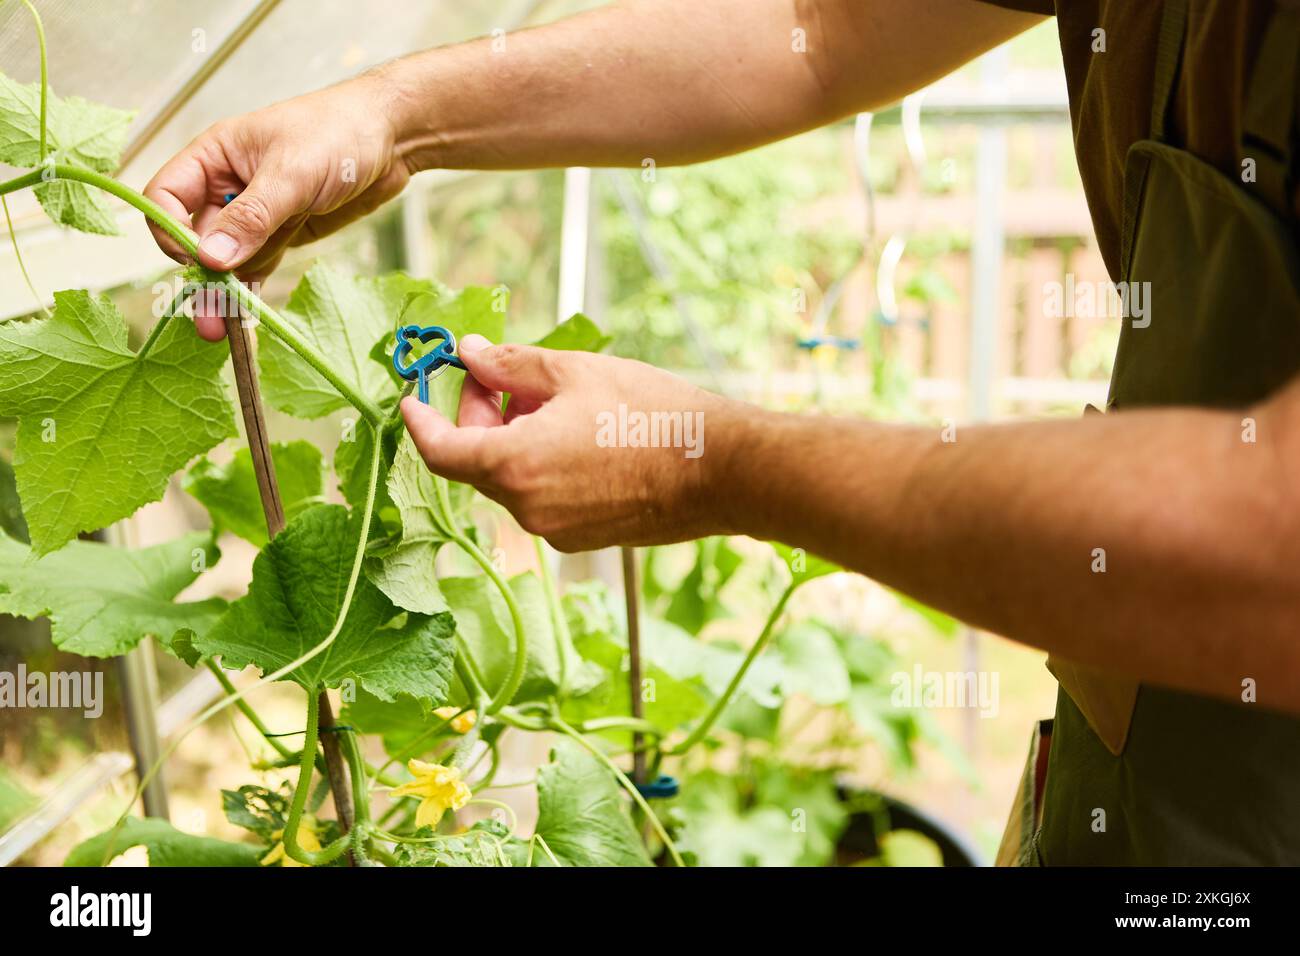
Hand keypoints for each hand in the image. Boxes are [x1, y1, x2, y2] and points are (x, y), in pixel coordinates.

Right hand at [143, 72, 410, 339]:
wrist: (392, 138)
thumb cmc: (339, 132)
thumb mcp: (292, 173)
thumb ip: (253, 216)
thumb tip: (211, 257)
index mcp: (214, 157)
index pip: (167, 197)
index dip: (171, 230)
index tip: (196, 260)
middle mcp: (227, 187)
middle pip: (195, 239)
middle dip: (202, 279)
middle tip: (209, 322)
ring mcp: (255, 216)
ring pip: (227, 261)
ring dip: (225, 295)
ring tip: (225, 331)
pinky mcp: (281, 235)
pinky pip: (256, 268)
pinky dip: (251, 294)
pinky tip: (245, 323)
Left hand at [400, 336, 744, 551]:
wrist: (720, 470)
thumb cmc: (653, 415)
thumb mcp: (575, 372)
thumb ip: (510, 365)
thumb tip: (470, 355)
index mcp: (516, 464)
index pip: (440, 450)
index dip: (420, 420)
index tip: (414, 397)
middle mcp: (527, 508)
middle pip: (474, 462)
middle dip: (478, 417)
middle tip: (502, 375)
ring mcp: (554, 529)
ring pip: (509, 479)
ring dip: (512, 440)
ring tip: (554, 401)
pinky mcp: (580, 539)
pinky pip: (540, 498)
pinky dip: (539, 465)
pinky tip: (577, 434)